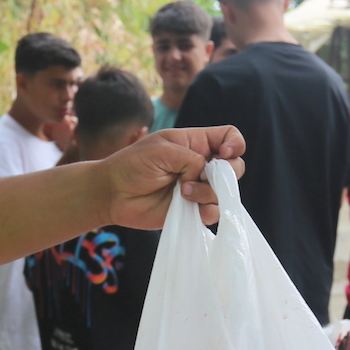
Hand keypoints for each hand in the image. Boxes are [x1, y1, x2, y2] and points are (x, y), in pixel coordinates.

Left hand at [100, 125, 244, 228]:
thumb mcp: (162, 150)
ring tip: (184, 193)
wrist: (114, 194)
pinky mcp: (192, 209)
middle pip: (234, 166)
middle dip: (225, 174)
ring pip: (225, 192)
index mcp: (195, 143)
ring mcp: (197, 188)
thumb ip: (190, 159)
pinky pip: (213, 212)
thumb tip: (203, 176)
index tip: (224, 153)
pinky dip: (207, 212)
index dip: (235, 144)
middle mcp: (201, 165)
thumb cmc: (132, 165)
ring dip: (209, 193)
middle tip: (200, 177)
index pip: (229, 137)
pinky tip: (191, 210)